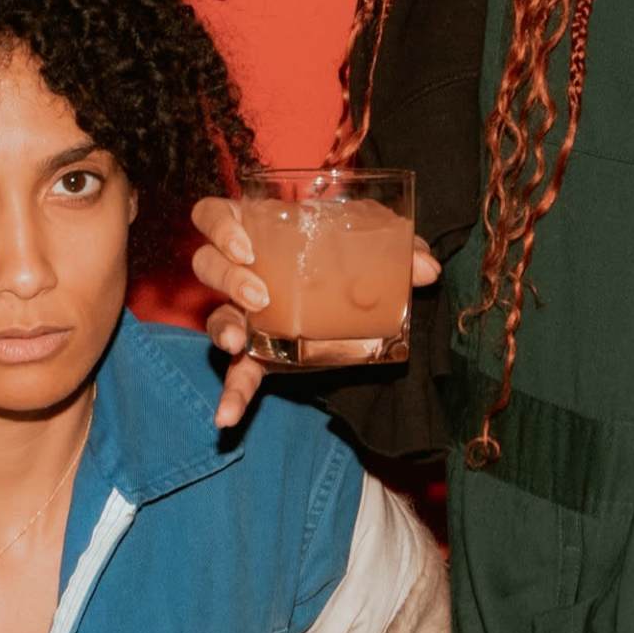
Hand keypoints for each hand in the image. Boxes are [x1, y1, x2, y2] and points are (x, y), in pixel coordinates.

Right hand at [188, 197, 442, 432]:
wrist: (361, 299)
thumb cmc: (354, 257)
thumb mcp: (376, 246)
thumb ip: (402, 250)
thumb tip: (426, 269)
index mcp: (263, 232)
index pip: (213, 215)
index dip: (219, 226)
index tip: (245, 245)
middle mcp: (245, 271)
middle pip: (207, 265)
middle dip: (226, 277)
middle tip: (260, 293)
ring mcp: (248, 315)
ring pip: (215, 316)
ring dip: (221, 327)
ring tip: (236, 342)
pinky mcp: (261, 354)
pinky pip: (237, 373)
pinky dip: (232, 394)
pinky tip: (225, 417)